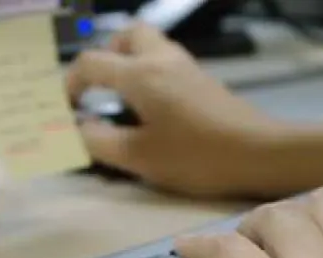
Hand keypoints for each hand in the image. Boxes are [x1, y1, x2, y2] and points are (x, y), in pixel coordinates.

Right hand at [66, 23, 278, 197]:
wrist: (259, 152)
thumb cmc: (196, 155)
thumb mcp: (139, 157)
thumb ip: (99, 142)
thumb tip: (75, 130)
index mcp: (140, 75)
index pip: (91, 63)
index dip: (69, 83)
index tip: (63, 108)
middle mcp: (162, 60)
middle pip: (126, 36)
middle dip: (105, 56)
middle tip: (97, 88)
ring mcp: (186, 68)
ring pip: (149, 46)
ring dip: (128, 63)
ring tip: (120, 100)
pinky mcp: (202, 81)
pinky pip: (165, 63)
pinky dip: (148, 75)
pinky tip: (150, 110)